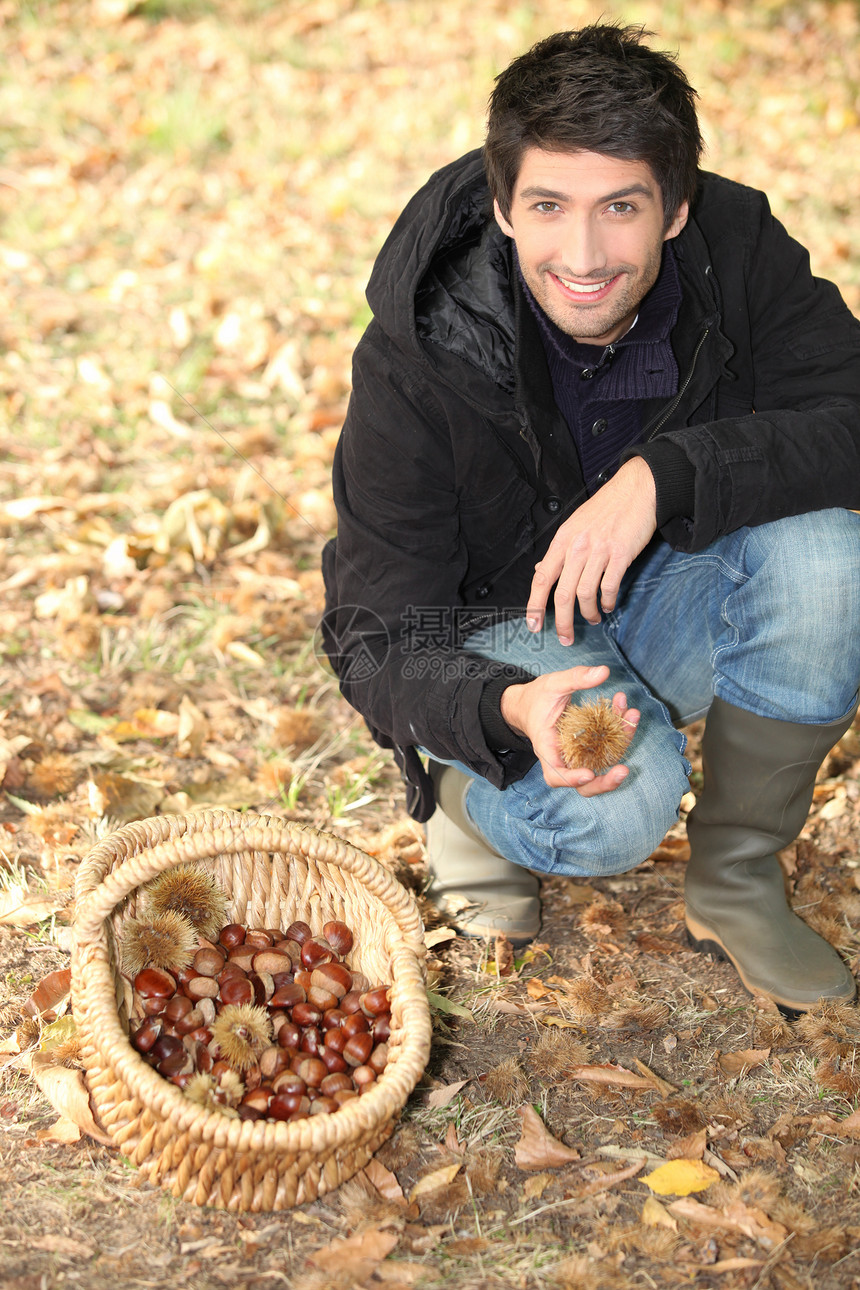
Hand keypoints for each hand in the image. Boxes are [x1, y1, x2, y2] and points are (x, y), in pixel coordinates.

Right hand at [500, 663, 639, 791]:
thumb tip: (604, 671)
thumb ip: (577, 678)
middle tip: (624, 770)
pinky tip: (627, 710)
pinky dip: (621, 731)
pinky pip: (609, 747)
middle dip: (605, 782)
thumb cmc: (537, 697)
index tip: (589, 773)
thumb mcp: (553, 684)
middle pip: (583, 784)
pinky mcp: (590, 748)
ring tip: (632, 716)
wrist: (530, 705)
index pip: (556, 774)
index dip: (572, 779)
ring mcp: (579, 755)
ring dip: (622, 744)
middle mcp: (563, 758)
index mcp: (547, 748)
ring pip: (602, 764)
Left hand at [526, 457, 656, 644]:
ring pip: (585, 594)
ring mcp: (599, 551)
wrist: (637, 489)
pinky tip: (608, 605)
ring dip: (588, 613)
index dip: (534, 606)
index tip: (533, 626)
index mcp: (562, 540)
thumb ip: (559, 551)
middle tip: (566, 637)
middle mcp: (577, 547)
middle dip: (562, 622)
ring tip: (592, 619)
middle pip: (562, 594)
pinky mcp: (620, 554)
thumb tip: (541, 571)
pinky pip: (609, 587)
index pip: (541, 579)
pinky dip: (607, 601)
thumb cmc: (607, 507)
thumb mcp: (574, 525)